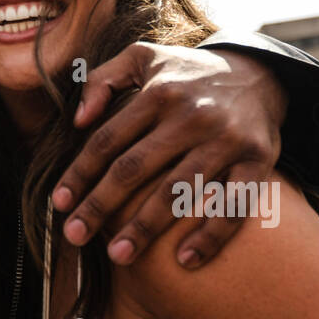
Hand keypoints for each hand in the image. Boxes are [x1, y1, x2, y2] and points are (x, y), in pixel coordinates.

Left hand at [52, 43, 287, 268]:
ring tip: (119, 256)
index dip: (80, 173)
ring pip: (178, 191)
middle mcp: (190, 116)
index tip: (59, 204)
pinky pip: (234, 204)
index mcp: (158, 93)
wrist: (260, 73)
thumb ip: (101, 81)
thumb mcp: (141, 58)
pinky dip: (211, 235)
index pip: (108, 140)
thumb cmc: (186, 74)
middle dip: (100, 205)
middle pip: (135, 169)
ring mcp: (226, 140)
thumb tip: (77, 121)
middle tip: (74, 236)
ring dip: (146, 227)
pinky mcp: (258, 160)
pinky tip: (185, 260)